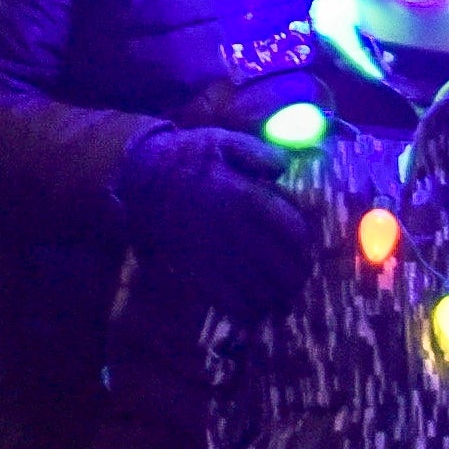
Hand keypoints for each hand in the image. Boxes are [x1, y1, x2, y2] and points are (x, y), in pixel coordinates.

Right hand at [114, 123, 318, 315]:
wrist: (140, 179)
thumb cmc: (187, 158)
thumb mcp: (223, 141)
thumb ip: (259, 153)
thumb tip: (284, 167)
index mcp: (243, 195)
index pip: (289, 226)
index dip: (304, 242)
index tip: (309, 248)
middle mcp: (230, 227)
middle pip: (276, 261)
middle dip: (295, 273)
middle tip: (302, 276)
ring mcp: (211, 252)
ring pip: (254, 284)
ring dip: (275, 294)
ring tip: (285, 296)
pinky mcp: (192, 268)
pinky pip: (224, 296)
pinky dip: (244, 306)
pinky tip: (255, 307)